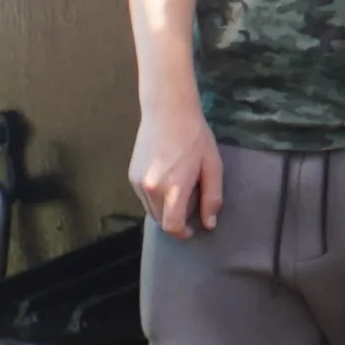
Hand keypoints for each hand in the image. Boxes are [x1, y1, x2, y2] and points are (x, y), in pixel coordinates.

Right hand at [134, 98, 225, 235]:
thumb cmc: (195, 137)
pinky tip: (167, 179)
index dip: (183, 233)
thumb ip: (212, 198)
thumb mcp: (213, 166)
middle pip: (160, 221)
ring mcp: (138, 183)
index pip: (172, 226)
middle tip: (190, 202)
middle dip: (176, 221)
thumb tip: (209, 224)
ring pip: (151, 211)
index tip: (192, 229)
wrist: (167, 111)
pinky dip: (155, 198)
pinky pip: (144, 198)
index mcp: (172, 188)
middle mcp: (151, 189)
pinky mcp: (131, 176)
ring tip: (179, 188)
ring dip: (165, 210)